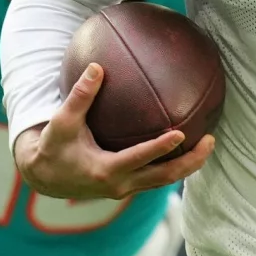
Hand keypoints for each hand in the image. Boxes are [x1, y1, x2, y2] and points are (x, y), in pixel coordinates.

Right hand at [14, 62, 212, 199]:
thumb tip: (97, 66)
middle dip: (190, 161)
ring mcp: (126, 189)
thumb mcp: (62, 121)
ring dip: (188, 165)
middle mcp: (120, 185)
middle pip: (164, 177)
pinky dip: (174, 166)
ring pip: (164, 181)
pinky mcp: (128, 187)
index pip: (139, 159)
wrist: (44, 176)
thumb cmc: (53, 146)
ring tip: (208, 144)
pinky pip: (157, 178)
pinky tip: (188, 147)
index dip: (160, 148)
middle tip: (211, 140)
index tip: (182, 133)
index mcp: (105, 170)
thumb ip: (80, 96)